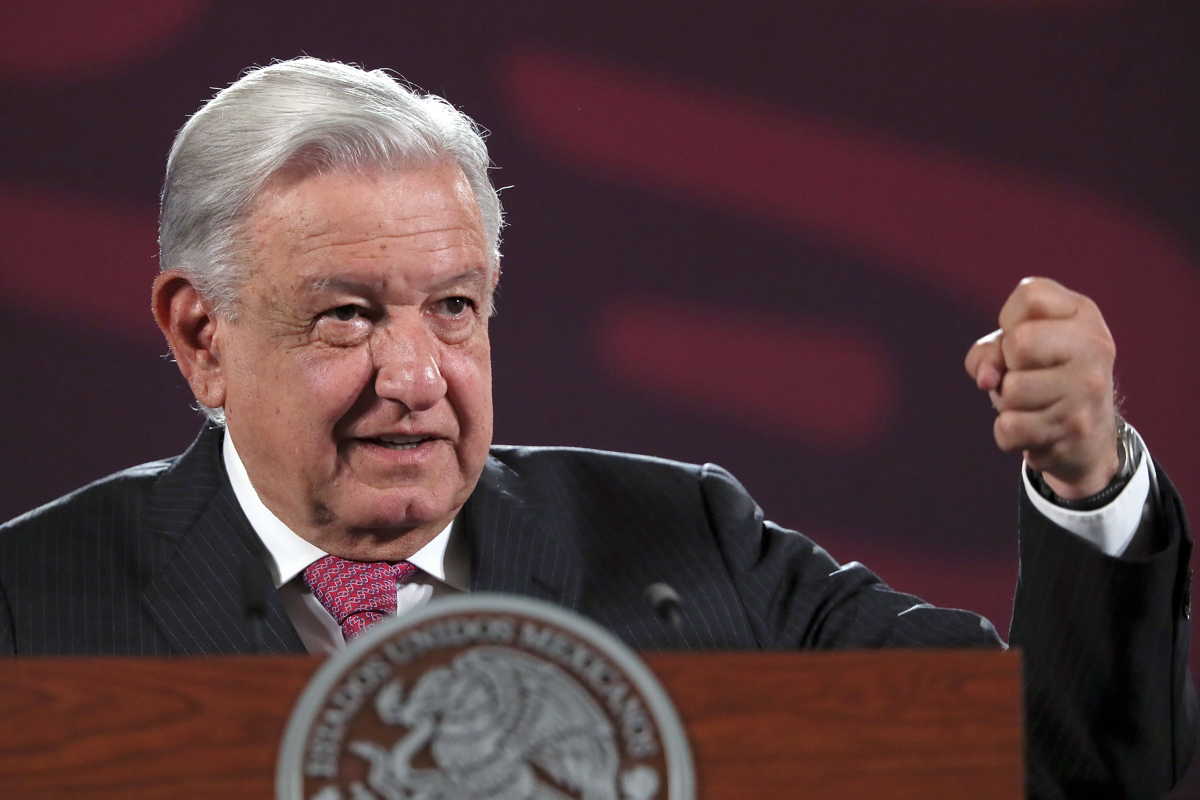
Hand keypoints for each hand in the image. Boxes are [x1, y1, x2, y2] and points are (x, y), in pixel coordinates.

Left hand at [964, 278, 1119, 499]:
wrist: (1089, 437)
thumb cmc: (1041, 378)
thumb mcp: (1014, 351)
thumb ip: (988, 352)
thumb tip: (986, 378)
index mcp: (1083, 313)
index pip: (1030, 295)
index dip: (1010, 321)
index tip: (1027, 339)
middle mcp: (1094, 346)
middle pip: (1019, 342)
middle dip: (1007, 365)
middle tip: (1026, 375)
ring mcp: (1088, 388)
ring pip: (1011, 390)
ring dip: (1007, 403)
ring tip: (1032, 403)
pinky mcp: (1076, 428)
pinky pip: (1009, 428)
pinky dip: (1009, 434)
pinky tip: (1035, 429)